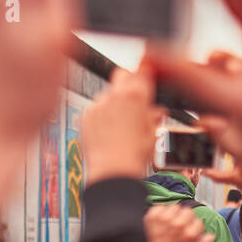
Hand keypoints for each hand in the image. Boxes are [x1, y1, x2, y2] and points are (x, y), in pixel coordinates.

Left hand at [81, 64, 161, 184]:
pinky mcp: (86, 115)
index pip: (142, 70)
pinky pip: (95, 107)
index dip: (145, 72)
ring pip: (107, 92)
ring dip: (114, 101)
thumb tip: (156, 112)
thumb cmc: (134, 154)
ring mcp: (98, 105)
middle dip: (128, 81)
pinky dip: (101, 114)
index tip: (147, 75)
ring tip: (120, 123)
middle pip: (122, 74)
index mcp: (136, 96)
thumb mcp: (152, 134)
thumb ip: (153, 117)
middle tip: (133, 98)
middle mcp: (115, 96)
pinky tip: (108, 130)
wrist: (112, 171)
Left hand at [145, 203, 212, 241]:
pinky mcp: (154, 215)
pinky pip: (161, 207)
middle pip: (188, 211)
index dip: (194, 227)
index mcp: (189, 234)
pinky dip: (160, 212)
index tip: (188, 231)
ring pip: (175, 207)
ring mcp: (165, 219)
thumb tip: (210, 236)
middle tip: (178, 226)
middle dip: (185, 218)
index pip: (198, 221)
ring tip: (167, 224)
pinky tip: (159, 222)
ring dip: (173, 214)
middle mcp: (179, 224)